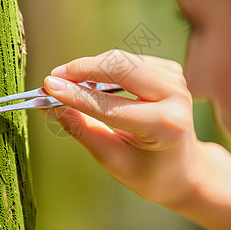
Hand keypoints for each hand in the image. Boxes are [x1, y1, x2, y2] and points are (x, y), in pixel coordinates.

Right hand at [40, 49, 201, 205]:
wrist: (183, 168)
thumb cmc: (148, 171)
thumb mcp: (112, 158)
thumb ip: (81, 128)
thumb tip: (49, 104)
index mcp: (165, 126)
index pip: (111, 106)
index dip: (76, 95)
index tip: (47, 86)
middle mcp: (175, 97)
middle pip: (120, 67)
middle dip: (82, 69)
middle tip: (53, 79)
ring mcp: (176, 80)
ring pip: (122, 59)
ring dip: (91, 68)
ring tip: (68, 84)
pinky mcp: (170, 71)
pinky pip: (129, 60)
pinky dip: (106, 67)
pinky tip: (94, 82)